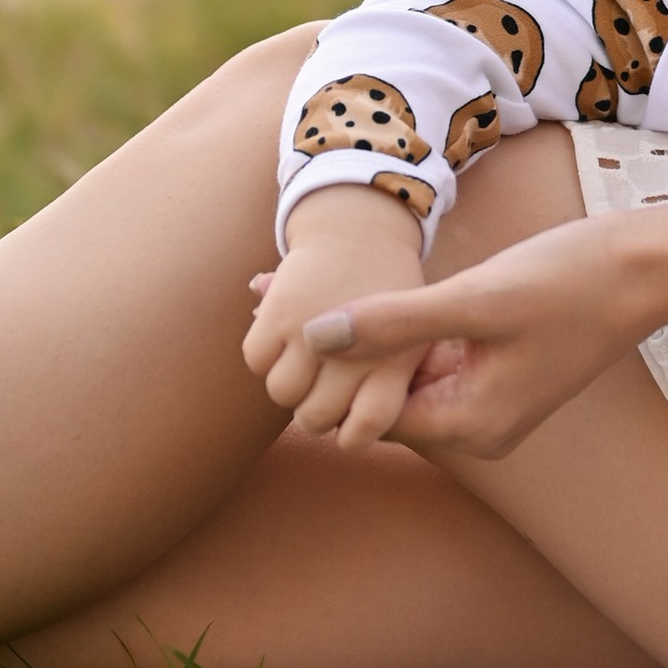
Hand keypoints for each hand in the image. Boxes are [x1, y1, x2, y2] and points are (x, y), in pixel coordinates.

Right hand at [244, 189, 430, 447]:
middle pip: (315, 418)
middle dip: (315, 409)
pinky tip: (287, 335)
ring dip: (290, 382)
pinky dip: (266, 354)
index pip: (368, 425)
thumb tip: (345, 436)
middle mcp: (357, 350)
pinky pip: (256, 360)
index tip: (351, 418)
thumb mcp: (411, 342)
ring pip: (282, 392)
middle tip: (325, 386)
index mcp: (398, 360)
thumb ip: (383, 392)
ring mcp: (315, 331)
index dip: (353, 432)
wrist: (363, 231)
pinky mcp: (280, 311)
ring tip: (307, 359)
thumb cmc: (390, 300)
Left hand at [292, 214, 650, 459]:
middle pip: (384, 397)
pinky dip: (403, 331)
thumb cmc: (569, 282)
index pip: (369, 416)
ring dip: (366, 338)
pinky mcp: (502, 371)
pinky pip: (435, 359)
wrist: (646, 267)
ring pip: (406, 374)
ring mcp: (493, 401)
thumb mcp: (475, 298)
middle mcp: (480, 427)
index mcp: (471, 426)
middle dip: (335, 353)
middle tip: (271, 296)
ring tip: (299, 287)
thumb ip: (393, 321)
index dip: (323, 372)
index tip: (275, 317)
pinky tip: (369, 291)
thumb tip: (313, 337)